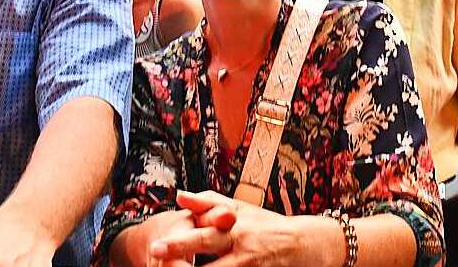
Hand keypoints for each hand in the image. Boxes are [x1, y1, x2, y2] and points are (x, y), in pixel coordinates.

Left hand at [154, 190, 306, 266]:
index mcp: (234, 229)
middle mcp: (241, 251)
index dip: (179, 243)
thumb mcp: (240, 209)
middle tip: (157, 255)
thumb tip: (179, 196)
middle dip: (183, 258)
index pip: (203, 235)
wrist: (302, 245)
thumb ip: (208, 202)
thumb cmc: (265, 225)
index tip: (155, 246)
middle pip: (208, 262)